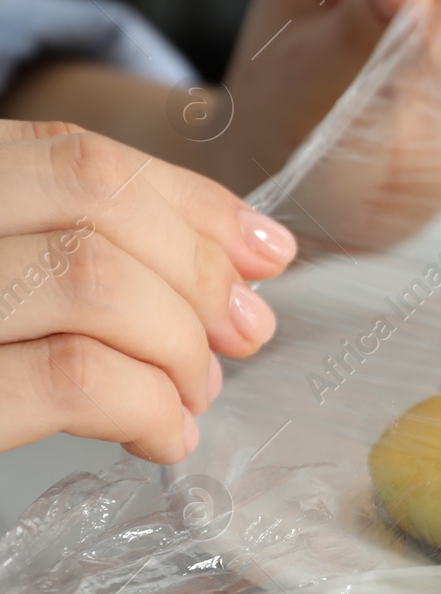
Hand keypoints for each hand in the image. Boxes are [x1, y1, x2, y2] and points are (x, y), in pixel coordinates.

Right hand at [0, 121, 296, 463]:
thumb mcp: (5, 274)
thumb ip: (84, 249)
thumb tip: (246, 259)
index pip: (78, 158)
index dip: (192, 206)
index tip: (262, 253)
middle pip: (98, 206)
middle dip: (199, 274)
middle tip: (240, 335)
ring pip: (94, 282)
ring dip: (178, 345)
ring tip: (192, 394)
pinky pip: (73, 378)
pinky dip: (148, 407)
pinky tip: (161, 435)